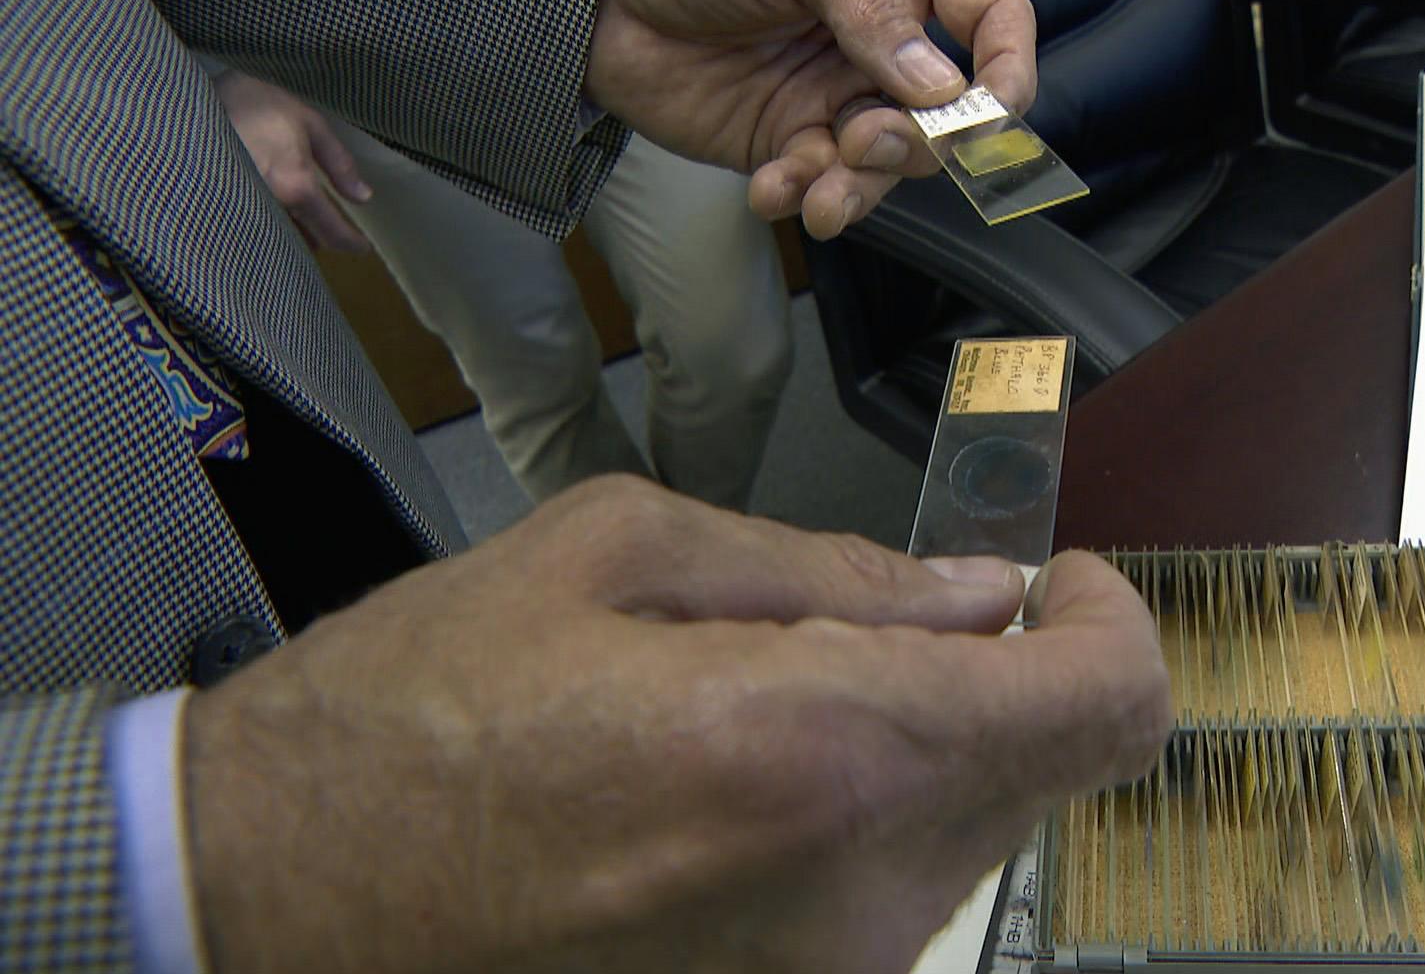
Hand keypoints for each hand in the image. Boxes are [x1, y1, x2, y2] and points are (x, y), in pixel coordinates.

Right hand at [184, 476, 1170, 972]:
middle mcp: (852, 899)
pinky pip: (887, 910)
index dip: (1113, 626)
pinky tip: (731, 798)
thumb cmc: (415, 714)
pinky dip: (857, 834)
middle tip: (881, 627)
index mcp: (816, 746)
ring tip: (758, 715)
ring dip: (914, 759)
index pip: (1101, 704)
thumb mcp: (613, 554)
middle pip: (1042, 771)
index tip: (1060, 583)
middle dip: (992, 680)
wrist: (271, 903)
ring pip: (967, 841)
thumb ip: (831, 570)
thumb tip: (976, 594)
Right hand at [211, 69, 374, 252]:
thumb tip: (363, 197)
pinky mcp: (220, 208)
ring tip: (301, 222)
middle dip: (320, 239)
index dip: (351, 243)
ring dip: (292, 237)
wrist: (191, 96)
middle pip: (303, 243)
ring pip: (277, 240)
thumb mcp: (308, 121)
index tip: (362, 247)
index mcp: (295, 186)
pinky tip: (271, 216)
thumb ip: (338, 162)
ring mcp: (241, 210)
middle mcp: (269, 206)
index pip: (332, 232)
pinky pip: (252, 230)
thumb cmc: (257, 100)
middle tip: (330, 229)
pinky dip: (266, 229)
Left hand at [585, 0, 1036, 239]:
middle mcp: (878, 41)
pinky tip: (771, 189)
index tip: (993, 112)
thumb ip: (867, 6)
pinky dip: (805, 198)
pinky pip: (823, 186)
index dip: (1008, 66)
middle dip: (920, 144)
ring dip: (863, 188)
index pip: (992, 18)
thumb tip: (937, 82)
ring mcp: (835, 96)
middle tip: (869, 142)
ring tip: (819, 190)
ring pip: (889, 165)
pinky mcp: (790, 144)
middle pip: (948, 113)